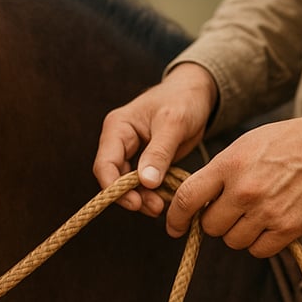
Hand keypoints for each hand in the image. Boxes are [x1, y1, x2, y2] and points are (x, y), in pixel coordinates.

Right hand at [93, 63, 217, 216]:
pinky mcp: (145, 160)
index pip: (105, 163)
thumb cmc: (183, 99)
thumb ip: (159, 152)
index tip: (135, 203)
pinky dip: (153, 192)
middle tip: (154, 208)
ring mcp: (131, 152)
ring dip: (143, 197)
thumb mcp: (174, 123)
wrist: (196, 92)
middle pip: (114, 177)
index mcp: (117, 127)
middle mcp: (119, 141)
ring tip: (161, 207)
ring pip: (128, 183)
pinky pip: (143, 181)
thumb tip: (146, 182)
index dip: (114, 187)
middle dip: (131, 195)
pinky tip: (166, 198)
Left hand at [166, 112, 301, 256]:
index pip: (187, 199)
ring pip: (232, 241)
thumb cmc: (285, 143)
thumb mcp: (243, 145)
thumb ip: (217, 173)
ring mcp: (268, 212)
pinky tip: (268, 224)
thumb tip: (194, 202)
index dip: (175, 218)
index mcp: (229, 165)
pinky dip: (259, 243)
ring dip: (237, 232)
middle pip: (210, 226)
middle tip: (230, 209)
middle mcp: (245, 191)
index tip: (175, 227)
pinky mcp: (290, 228)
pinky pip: (258, 250)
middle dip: (214, 221)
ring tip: (254, 213)